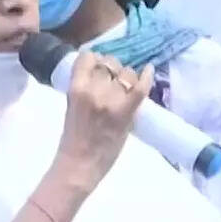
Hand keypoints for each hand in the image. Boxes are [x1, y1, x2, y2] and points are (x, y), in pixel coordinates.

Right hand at [51, 52, 152, 192]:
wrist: (79, 164)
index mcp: (76, 88)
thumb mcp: (71, 105)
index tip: (98, 66)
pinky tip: (149, 69)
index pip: (88, 57)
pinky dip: (147, 76)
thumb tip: (100, 72)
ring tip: (126, 87)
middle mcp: (94, 90)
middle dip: (112, 68)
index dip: (95, 60)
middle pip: (109, 63)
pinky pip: (141, 87)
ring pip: (126, 72)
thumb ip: (84, 88)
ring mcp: (112, 100)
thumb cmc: (73, 138)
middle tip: (113, 81)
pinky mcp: (126, 112)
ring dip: (127, 76)